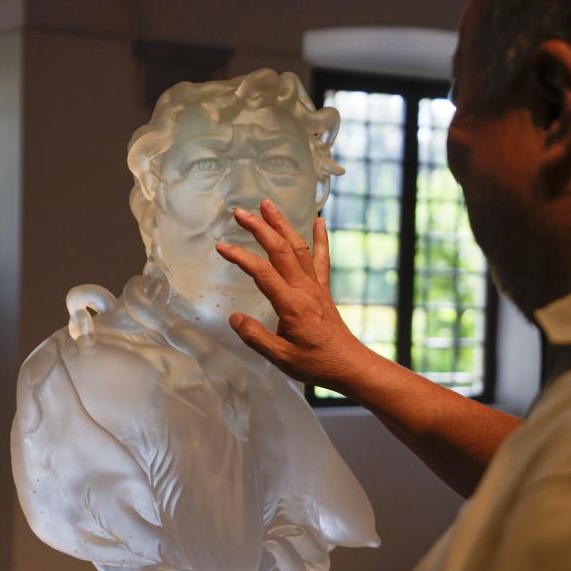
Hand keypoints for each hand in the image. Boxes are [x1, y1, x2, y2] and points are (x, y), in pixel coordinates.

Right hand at [215, 199, 375, 391]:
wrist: (349, 365)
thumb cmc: (316, 364)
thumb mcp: (281, 358)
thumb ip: (256, 338)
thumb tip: (234, 318)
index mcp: (292, 305)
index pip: (263, 273)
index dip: (241, 257)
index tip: (221, 247)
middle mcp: (305, 289)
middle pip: (281, 250)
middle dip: (260, 228)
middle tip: (240, 212)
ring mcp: (316, 286)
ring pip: (299, 248)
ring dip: (282, 224)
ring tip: (268, 205)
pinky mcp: (323, 289)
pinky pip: (322, 258)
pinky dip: (321, 237)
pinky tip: (320, 220)